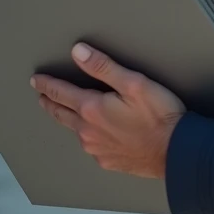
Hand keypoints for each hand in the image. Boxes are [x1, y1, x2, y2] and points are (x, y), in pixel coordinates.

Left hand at [31, 43, 185, 178]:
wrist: (177, 152)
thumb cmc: (159, 115)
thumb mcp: (134, 83)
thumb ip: (104, 67)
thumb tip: (78, 52)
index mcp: (92, 109)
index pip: (61, 93)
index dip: (47, 85)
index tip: (36, 80)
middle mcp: (88, 132)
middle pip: (61, 114)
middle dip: (50, 103)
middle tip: (42, 96)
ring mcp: (97, 150)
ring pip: (75, 132)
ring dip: (67, 120)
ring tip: (65, 113)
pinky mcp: (108, 161)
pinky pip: (90, 146)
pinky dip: (86, 136)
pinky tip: (92, 134)